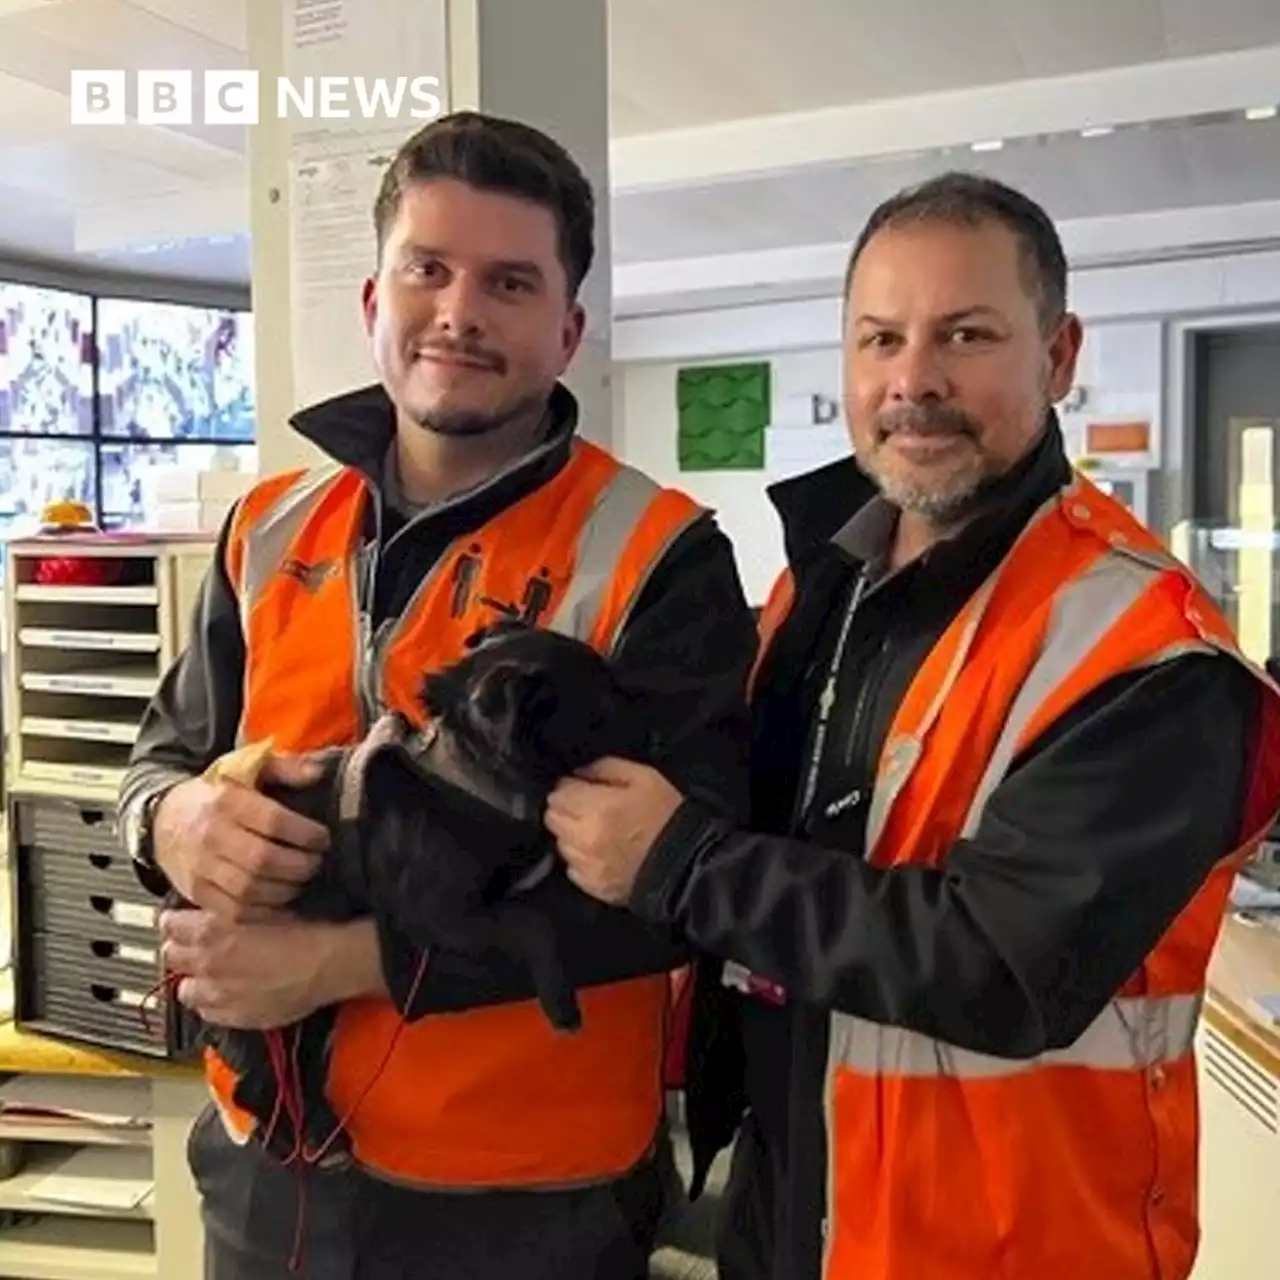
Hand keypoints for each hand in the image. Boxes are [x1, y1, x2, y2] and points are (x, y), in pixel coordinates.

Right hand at [153, 754, 328, 920]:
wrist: (163, 819)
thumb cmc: (216, 794)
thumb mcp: (247, 768)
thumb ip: (286, 768)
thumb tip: (318, 772)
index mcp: (226, 801)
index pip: (273, 821)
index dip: (305, 833)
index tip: (322, 838)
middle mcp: (210, 835)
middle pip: (263, 860)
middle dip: (300, 866)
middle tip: (317, 863)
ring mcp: (200, 867)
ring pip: (250, 889)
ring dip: (285, 890)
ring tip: (301, 881)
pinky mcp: (195, 892)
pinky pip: (233, 911)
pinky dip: (263, 912)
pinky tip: (280, 901)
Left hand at [159, 909, 384, 1028]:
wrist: (328, 964)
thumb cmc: (302, 932)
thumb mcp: (263, 907)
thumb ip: (229, 911)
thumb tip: (212, 912)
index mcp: (212, 932)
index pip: (169, 925)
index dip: (176, 921)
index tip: (181, 921)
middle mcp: (207, 965)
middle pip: (171, 956)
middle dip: (181, 949)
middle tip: (196, 945)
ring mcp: (218, 995)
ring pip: (184, 989)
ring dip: (194, 979)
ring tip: (212, 973)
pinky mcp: (233, 1017)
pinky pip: (207, 1012)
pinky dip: (212, 1003)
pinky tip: (229, 993)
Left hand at [545, 757, 683, 903]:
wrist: (688, 865)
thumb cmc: (668, 815)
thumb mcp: (644, 777)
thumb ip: (606, 768)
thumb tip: (579, 773)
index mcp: (596, 808)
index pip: (557, 793)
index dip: (569, 787)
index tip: (581, 787)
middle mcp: (584, 838)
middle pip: (552, 818)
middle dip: (565, 809)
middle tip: (586, 807)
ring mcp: (586, 865)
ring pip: (560, 843)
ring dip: (571, 834)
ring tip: (595, 831)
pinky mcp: (592, 886)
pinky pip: (571, 868)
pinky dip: (580, 858)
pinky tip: (600, 853)